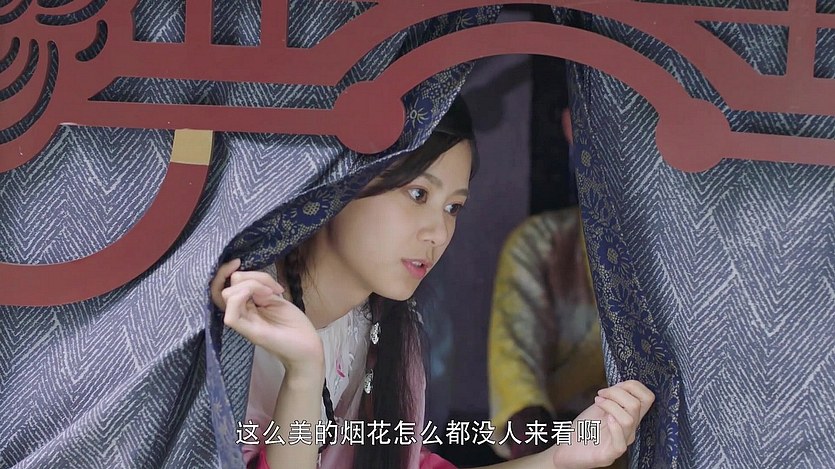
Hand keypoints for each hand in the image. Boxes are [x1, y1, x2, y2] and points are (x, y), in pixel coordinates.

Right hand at [210, 259, 323, 375]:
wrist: (307, 347)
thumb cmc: (294, 324)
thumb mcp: (275, 298)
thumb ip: (259, 288)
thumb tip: (244, 277)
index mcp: (245, 306)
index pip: (222, 287)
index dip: (224, 272)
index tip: (238, 261)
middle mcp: (240, 314)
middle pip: (228, 286)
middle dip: (252, 278)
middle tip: (274, 289)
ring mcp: (243, 323)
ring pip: (228, 295)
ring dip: (253, 285)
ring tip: (273, 294)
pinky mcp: (249, 332)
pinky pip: (231, 313)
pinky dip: (245, 296)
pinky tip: (265, 298)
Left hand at [551, 380, 654, 468]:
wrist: (568, 447)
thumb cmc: (583, 427)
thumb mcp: (600, 406)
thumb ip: (614, 396)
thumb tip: (623, 386)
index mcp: (630, 417)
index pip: (647, 398)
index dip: (632, 386)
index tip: (612, 387)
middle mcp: (630, 429)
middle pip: (638, 405)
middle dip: (617, 392)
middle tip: (601, 394)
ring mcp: (622, 442)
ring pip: (629, 420)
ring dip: (611, 405)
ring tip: (597, 403)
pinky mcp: (611, 453)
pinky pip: (621, 441)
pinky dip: (614, 427)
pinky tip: (605, 419)